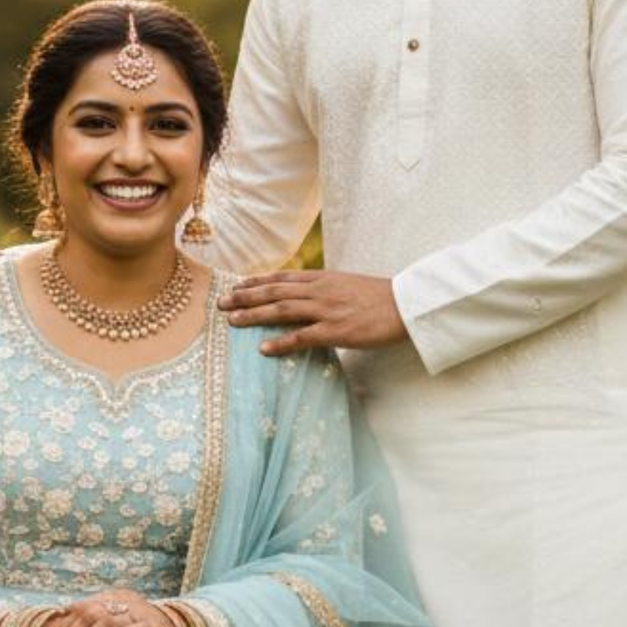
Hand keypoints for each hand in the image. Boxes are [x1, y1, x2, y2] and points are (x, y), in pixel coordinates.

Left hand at [219, 269, 407, 356]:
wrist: (405, 305)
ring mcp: (326, 310)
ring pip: (282, 310)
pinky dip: (281, 342)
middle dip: (245, 297)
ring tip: (232, 322)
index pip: (282, 278)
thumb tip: (307, 294)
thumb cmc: (380, 297)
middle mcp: (320, 290)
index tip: (236, 286)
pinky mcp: (336, 330)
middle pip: (275, 291)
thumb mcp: (348, 284)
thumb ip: (326, 288)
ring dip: (254, 315)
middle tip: (221, 304)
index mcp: (323, 278)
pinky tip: (264, 348)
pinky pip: (302, 336)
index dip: (256, 282)